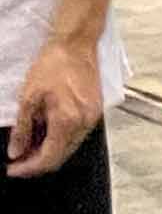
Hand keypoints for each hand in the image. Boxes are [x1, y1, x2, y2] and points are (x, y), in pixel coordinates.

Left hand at [8, 38, 102, 178]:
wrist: (76, 45)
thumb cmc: (54, 65)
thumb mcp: (28, 97)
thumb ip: (21, 129)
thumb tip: (16, 151)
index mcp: (67, 120)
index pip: (48, 158)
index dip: (28, 168)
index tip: (13, 169)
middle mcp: (84, 122)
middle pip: (61, 156)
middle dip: (38, 162)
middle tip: (18, 159)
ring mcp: (92, 117)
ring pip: (70, 147)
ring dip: (49, 151)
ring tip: (29, 145)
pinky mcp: (95, 110)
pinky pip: (77, 134)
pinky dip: (60, 138)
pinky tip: (46, 132)